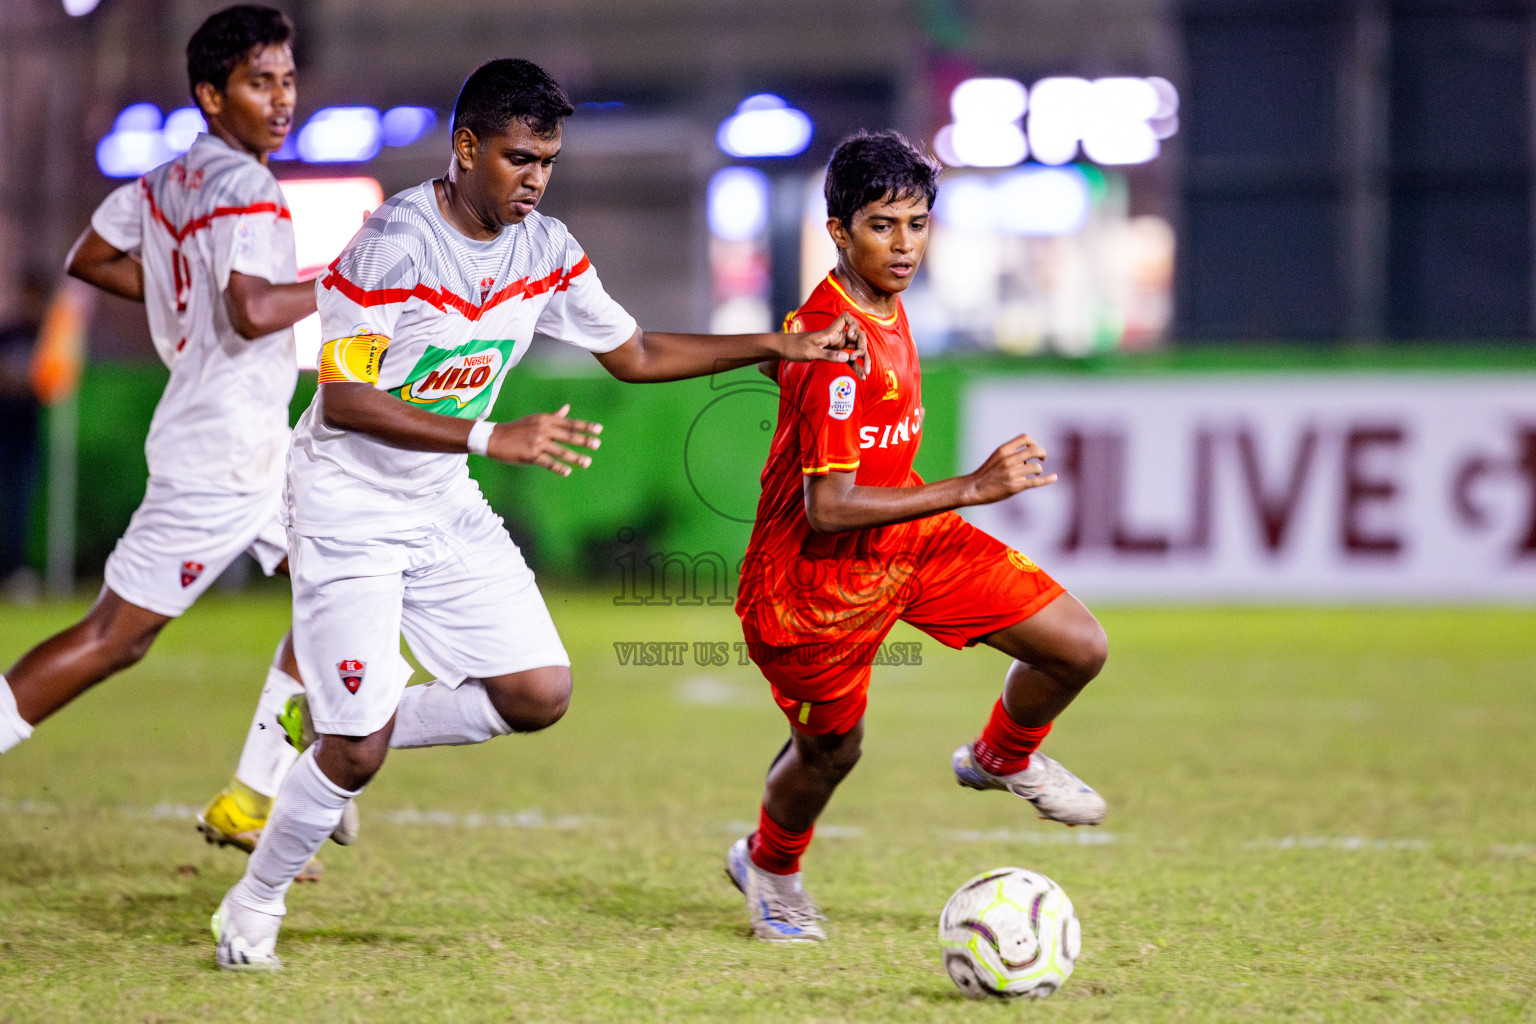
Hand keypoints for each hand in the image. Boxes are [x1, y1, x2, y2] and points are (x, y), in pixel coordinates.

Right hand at [486, 403, 602, 475]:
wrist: (494, 438)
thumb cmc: (517, 429)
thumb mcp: (535, 419)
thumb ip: (553, 416)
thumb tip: (567, 408)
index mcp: (546, 420)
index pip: (570, 423)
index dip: (585, 426)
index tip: (599, 430)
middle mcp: (543, 429)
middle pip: (568, 436)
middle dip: (584, 441)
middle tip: (597, 445)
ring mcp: (537, 442)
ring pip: (561, 451)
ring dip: (575, 457)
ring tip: (587, 462)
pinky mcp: (531, 455)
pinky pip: (548, 462)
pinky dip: (558, 468)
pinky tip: (568, 472)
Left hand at [777, 312, 869, 378]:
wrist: (783, 349)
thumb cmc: (794, 347)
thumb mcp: (810, 352)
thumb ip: (828, 355)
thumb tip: (847, 358)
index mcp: (830, 332)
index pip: (847, 318)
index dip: (854, 325)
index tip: (850, 337)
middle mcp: (836, 337)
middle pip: (857, 338)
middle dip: (863, 349)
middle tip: (862, 362)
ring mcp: (836, 346)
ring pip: (855, 350)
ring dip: (862, 360)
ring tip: (866, 373)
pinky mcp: (833, 355)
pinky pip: (847, 360)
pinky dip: (854, 367)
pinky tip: (861, 377)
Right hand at [963, 434, 1055, 505]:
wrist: (974, 488)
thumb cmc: (986, 473)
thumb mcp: (996, 457)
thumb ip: (1011, 453)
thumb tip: (1029, 453)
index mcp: (1004, 450)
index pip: (1025, 438)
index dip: (1033, 442)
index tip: (1033, 449)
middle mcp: (1009, 460)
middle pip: (1035, 450)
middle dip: (1042, 453)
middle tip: (1042, 458)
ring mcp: (1013, 473)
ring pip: (1036, 467)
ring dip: (1038, 470)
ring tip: (1035, 473)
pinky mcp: (1016, 486)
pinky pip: (1036, 481)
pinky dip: (1048, 479)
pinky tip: (1054, 477)